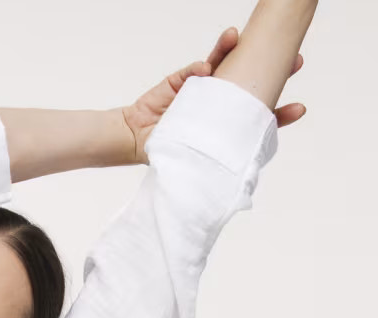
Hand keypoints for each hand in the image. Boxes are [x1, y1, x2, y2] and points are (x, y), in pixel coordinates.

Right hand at [108, 27, 305, 165]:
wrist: (134, 141)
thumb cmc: (167, 156)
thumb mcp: (200, 161)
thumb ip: (221, 156)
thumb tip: (246, 162)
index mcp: (225, 129)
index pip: (256, 121)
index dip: (279, 114)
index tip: (300, 108)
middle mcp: (218, 108)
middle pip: (250, 85)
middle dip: (274, 73)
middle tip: (296, 62)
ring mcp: (201, 92)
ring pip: (225, 67)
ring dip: (235, 51)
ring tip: (241, 38)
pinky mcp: (181, 81)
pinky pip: (194, 70)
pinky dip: (201, 66)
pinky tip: (208, 65)